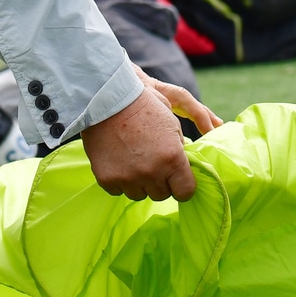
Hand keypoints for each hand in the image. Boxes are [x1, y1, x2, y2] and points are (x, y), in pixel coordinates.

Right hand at [79, 68, 222, 201]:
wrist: (108, 102)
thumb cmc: (145, 108)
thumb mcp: (172, 124)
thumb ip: (181, 150)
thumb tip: (187, 170)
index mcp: (172, 158)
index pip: (186, 192)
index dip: (183, 185)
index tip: (178, 179)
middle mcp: (152, 172)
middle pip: (162, 194)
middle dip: (161, 182)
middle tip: (154, 162)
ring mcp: (128, 178)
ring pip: (140, 194)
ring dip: (140, 182)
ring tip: (135, 159)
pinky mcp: (108, 180)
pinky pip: (119, 191)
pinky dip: (120, 180)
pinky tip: (120, 160)